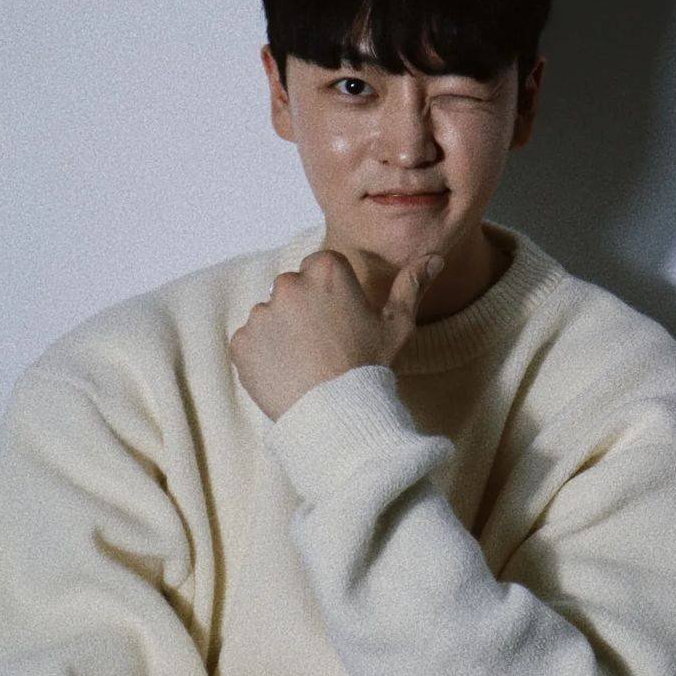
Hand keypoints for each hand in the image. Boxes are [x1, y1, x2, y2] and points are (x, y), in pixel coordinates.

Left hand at [228, 249, 443, 421]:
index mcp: (326, 270)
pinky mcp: (241, 342)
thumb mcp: (397, 325)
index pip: (322, 267)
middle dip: (305, 309)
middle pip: (293, 287)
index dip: (333, 293)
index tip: (341, 319)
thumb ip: (411, 285)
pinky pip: (251, 342)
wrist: (336, 417)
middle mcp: (288, 284)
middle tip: (325, 344)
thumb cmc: (369, 368)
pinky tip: (288, 373)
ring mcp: (261, 314)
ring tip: (307, 362)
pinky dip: (264, 355)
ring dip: (283, 332)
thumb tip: (434, 258)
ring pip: (271, 315)